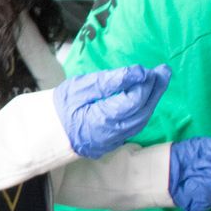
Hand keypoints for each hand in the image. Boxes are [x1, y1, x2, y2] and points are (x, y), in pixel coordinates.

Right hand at [53, 64, 171, 158]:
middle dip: (155, 89)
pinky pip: (135, 125)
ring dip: (152, 99)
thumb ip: (108, 81)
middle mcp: (113, 133)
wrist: (47, 132)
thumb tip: (137, 72)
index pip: (133, 100)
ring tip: (158, 81)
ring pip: (142, 119)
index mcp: (102, 120)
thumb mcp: (79, 88)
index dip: (143, 84)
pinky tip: (144, 97)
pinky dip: (143, 109)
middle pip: (143, 110)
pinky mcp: (114, 141)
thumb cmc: (60, 107)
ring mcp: (115, 140)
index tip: (146, 68)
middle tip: (163, 71)